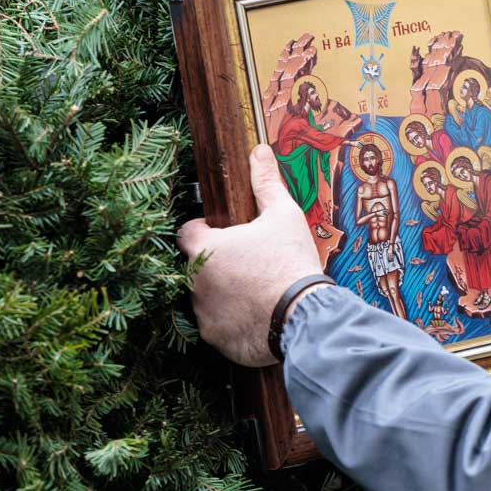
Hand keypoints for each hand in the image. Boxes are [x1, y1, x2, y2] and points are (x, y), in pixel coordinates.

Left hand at [176, 144, 325, 367]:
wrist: (304, 316)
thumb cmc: (290, 262)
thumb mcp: (282, 215)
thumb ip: (265, 183)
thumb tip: (260, 151)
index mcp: (205, 248)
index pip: (186, 233)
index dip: (202, 230)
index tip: (222, 233)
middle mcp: (194, 281)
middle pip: (195, 267)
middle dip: (214, 264)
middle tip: (246, 264)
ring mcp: (202, 313)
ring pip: (205, 298)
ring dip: (221, 294)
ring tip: (254, 291)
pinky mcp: (214, 338)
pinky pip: (216, 327)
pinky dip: (230, 322)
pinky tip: (254, 315)